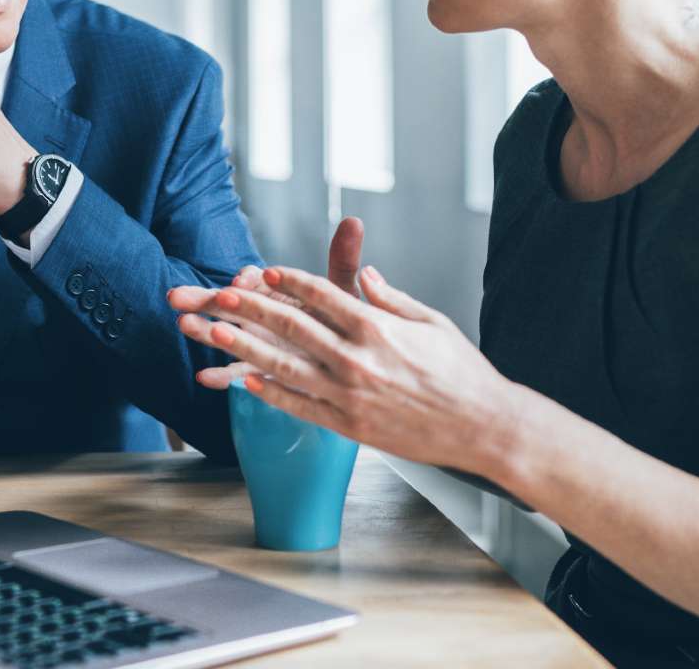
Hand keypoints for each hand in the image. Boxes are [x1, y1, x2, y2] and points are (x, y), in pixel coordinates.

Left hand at [172, 264, 516, 475]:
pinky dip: (271, 394)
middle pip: (293, 327)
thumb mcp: (430, 321)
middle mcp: (358, 359)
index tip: (264, 271)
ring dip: (245, 348)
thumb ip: (390, 297)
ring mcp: (350, 395)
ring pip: (285, 367)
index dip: (289, 281)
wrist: (483, 426)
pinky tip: (245, 382)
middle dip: (252, 309)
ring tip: (215, 334)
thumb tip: (365, 273)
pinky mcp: (349, 426)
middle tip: (219, 295)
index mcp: (377, 327)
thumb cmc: (461, 371)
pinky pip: (301, 407)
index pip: (322, 295)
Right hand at [187, 217, 365, 389]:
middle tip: (178, 296)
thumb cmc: (342, 320)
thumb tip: (353, 222)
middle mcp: (260, 314)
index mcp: (275, 291)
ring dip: (203, 331)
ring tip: (184, 325)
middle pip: (228, 303)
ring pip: (225, 335)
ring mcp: (256, 342)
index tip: (242, 279)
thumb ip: (342, 260)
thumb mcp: (342, 292)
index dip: (247, 279)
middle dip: (204, 298)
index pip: (255, 280)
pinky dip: (220, 376)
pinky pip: (236, 373)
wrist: (346, 357)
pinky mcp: (258, 368)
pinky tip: (204, 378)